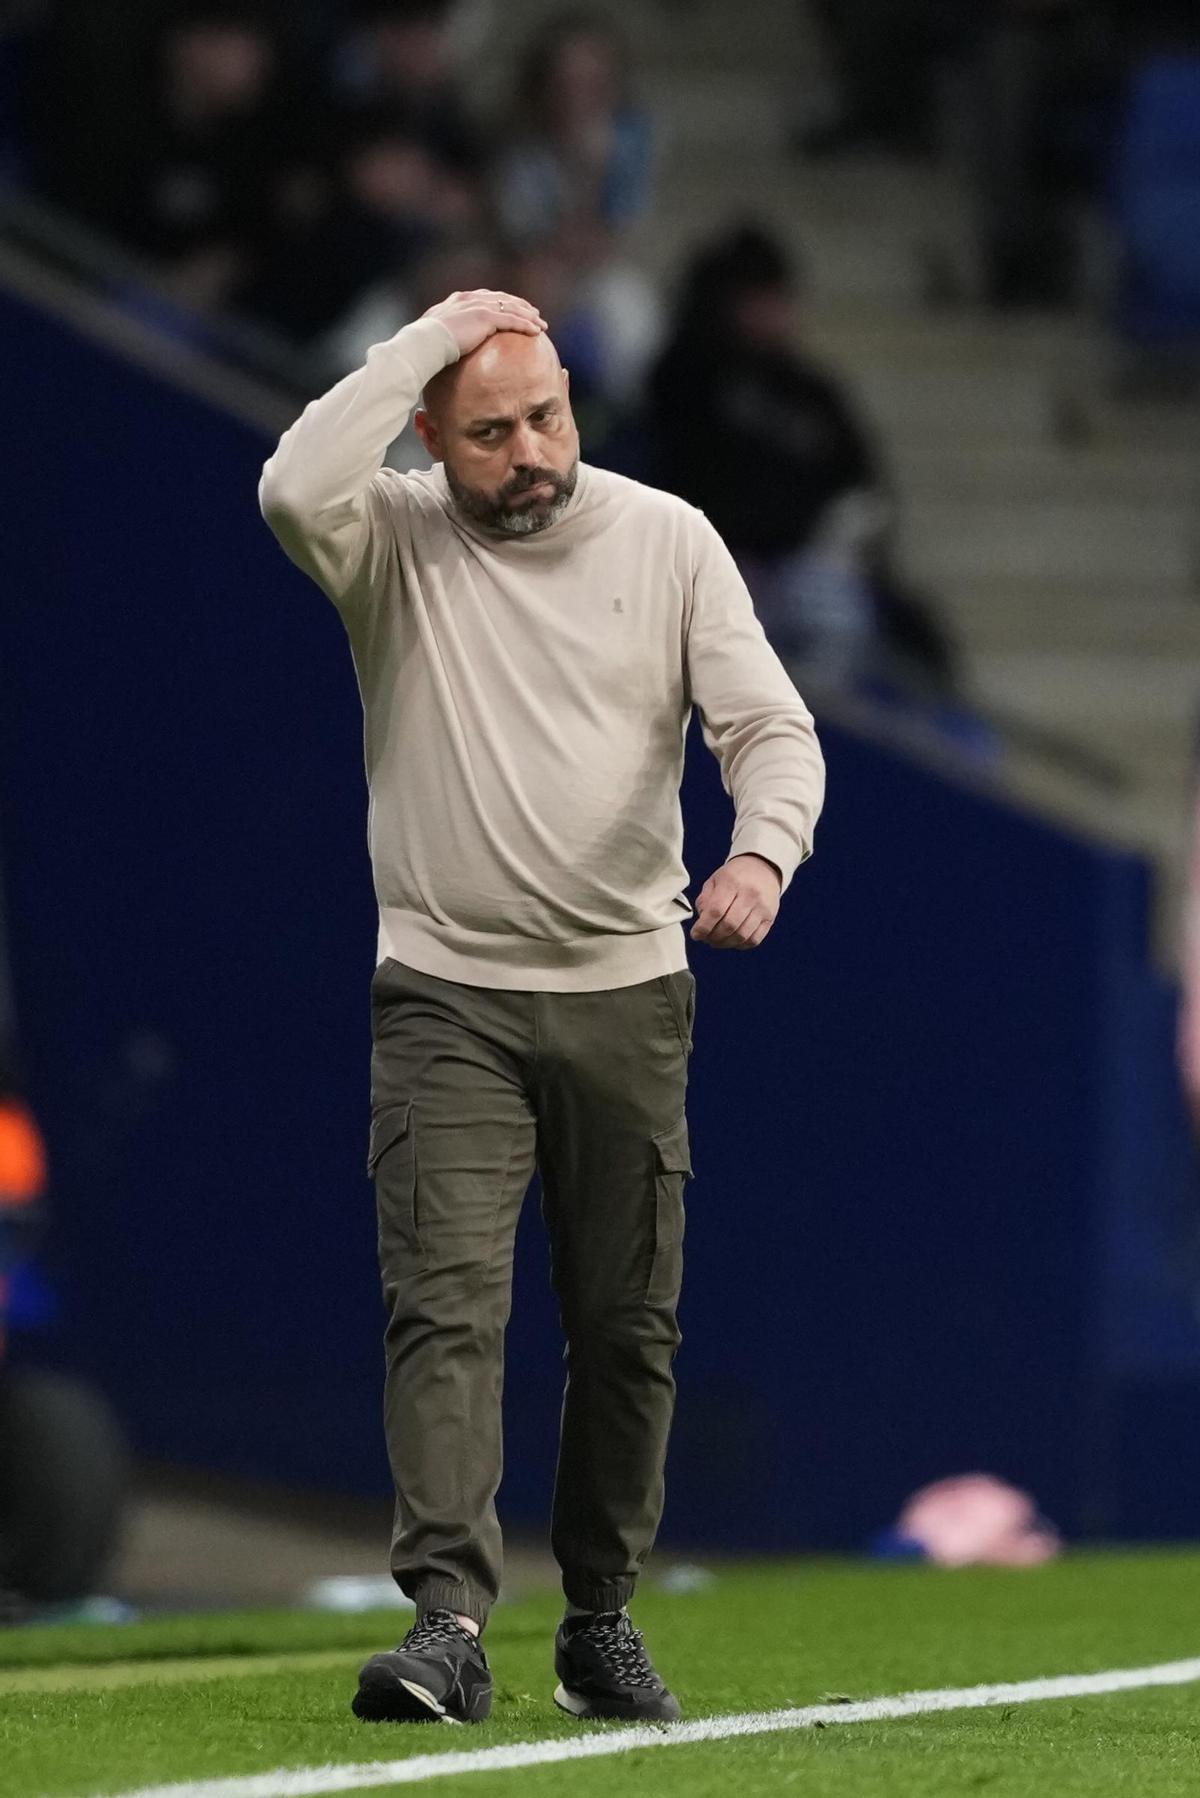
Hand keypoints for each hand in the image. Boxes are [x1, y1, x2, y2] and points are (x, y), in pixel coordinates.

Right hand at [422, 289, 545, 358]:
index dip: (502, 302)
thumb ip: (444, 334)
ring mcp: (478, 306)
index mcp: (458, 300)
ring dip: (528, 315)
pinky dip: (526, 325)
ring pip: (511, 308)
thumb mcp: (434, 335)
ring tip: (541, 324)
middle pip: (502, 298)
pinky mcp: (486, 317)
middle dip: (520, 305)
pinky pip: (512, 320)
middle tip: (534, 313)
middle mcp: (470, 298)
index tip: (513, 308)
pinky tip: (537, 331)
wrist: (425, 342)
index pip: (486, 297)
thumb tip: (443, 347)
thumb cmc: (426, 344)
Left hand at [690, 854, 781, 949]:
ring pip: (742, 935)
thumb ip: (704, 900)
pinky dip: (740, 945)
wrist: (763, 868)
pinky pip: (754, 939)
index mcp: (732, 882)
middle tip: (706, 938)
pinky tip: (732, 940)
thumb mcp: (715, 880)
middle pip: (729, 925)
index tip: (696, 934)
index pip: (716, 910)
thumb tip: (701, 923)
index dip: (703, 927)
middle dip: (713, 937)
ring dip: (725, 943)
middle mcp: (750, 894)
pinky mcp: (770, 918)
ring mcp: (763, 907)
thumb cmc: (734, 876)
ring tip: (716, 941)